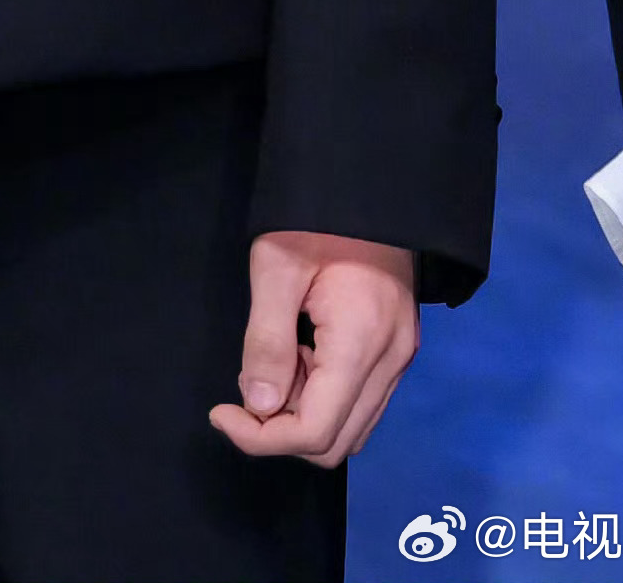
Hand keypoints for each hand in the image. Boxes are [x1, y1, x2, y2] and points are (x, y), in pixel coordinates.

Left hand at [208, 230, 418, 466]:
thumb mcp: (275, 268)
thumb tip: (259, 406)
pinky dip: (324, 397)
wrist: (369, 181)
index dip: (261, 438)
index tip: (221, 412)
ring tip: (276, 362)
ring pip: (352, 427)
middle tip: (247, 385)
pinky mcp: (399, 347)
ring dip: (303, 414)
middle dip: (281, 431)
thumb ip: (267, 341)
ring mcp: (401, 356)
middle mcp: (392, 361)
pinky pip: (362, 401)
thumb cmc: (316, 215)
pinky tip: (300, 354)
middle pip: (335, 442)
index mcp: (362, 342)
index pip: (315, 430)